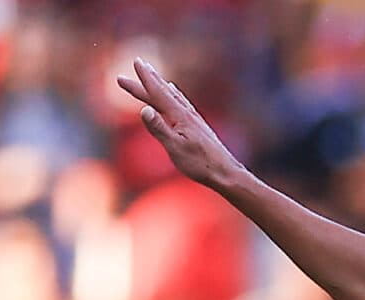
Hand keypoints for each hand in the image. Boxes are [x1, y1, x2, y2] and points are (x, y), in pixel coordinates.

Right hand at [117, 59, 246, 190]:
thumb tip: (144, 109)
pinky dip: (176, 96)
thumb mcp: (175, 148)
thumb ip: (159, 128)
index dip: (146, 78)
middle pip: (164, 92)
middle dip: (148, 79)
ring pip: (174, 97)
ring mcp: (195, 120)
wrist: (227, 174)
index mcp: (180, 117)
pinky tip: (176, 96)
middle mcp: (188, 114)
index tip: (136, 61)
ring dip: (162, 85)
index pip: (158, 93)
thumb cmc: (201, 164)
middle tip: (137, 62)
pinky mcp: (199, 127)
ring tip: (154, 74)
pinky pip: (183, 104)